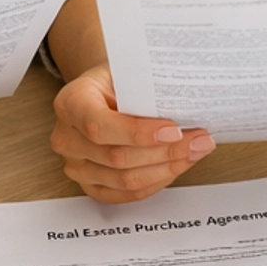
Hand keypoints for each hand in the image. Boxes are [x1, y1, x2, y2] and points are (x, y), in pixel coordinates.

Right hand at [51, 64, 214, 203]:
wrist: (103, 93)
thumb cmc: (116, 81)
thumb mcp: (127, 71)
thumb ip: (146, 88)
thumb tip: (185, 102)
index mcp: (70, 103)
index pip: (99, 125)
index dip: (138, 133)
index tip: (174, 130)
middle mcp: (66, 138)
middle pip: (118, 157)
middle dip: (166, 152)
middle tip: (199, 140)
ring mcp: (76, 166)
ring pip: (125, 180)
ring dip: (167, 168)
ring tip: (195, 152)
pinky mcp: (90, 185)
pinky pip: (126, 194)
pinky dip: (157, 182)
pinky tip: (176, 167)